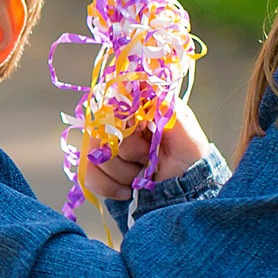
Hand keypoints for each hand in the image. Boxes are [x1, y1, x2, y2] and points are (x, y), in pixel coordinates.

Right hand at [78, 100, 213, 203]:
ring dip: (122, 172)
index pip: (113, 102)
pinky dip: (108, 187)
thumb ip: (167, 109)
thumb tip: (144, 82)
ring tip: (143, 176)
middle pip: (99, 130)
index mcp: (140, 109)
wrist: (185, 195)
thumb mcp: (188, 135)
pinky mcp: (99, 169)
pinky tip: (126, 191)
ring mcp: (107, 147)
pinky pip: (88, 174)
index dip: (125, 124)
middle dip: (128, 153)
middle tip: (149, 159)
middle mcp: (120, 124)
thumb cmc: (190, 162)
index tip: (144, 135)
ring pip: (94, 154)